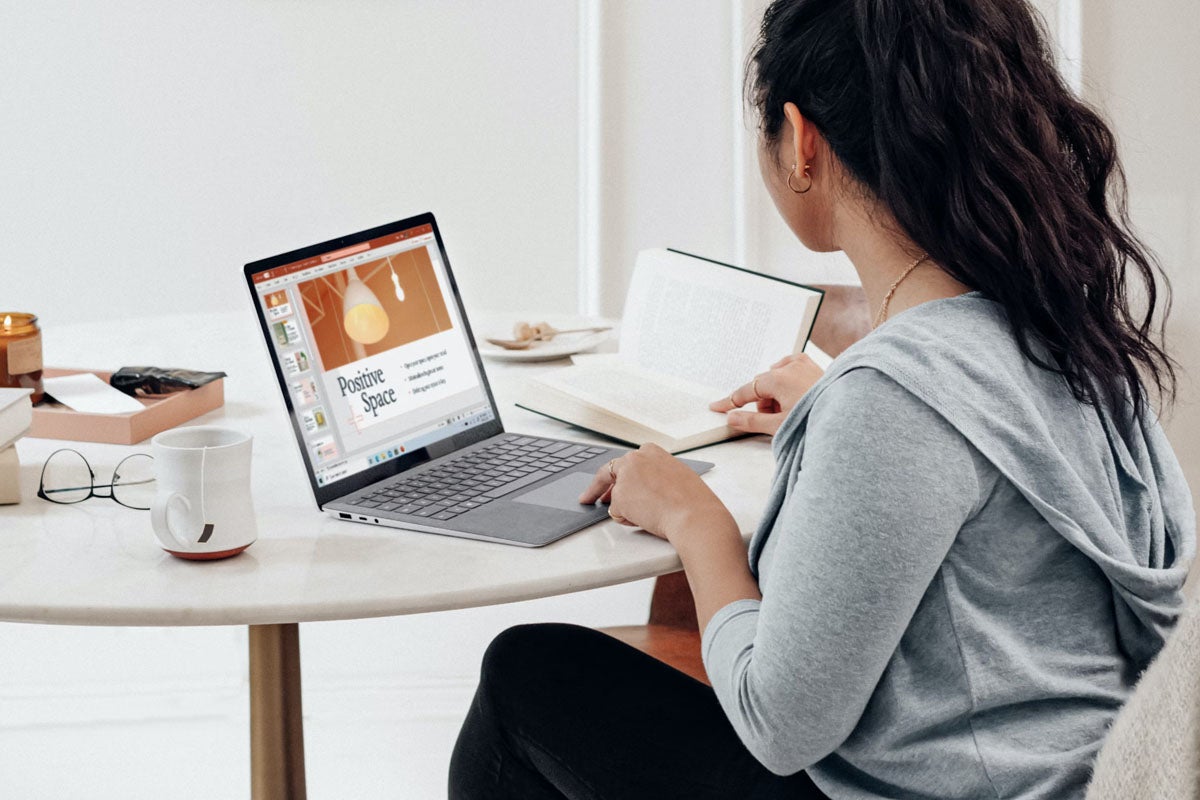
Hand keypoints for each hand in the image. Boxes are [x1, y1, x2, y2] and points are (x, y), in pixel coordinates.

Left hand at [578, 443, 733, 540]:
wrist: (693, 514)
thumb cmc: (692, 499)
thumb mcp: (676, 476)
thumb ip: (655, 476)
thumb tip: (644, 487)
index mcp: (650, 451)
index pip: (626, 462)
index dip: (618, 475)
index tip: (610, 482)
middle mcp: (634, 459)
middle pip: (607, 472)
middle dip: (597, 488)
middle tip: (587, 497)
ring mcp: (624, 477)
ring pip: (616, 497)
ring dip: (627, 509)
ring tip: (649, 516)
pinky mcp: (619, 497)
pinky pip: (617, 513)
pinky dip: (628, 520)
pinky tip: (647, 519)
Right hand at [708, 353, 823, 435]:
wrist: (850, 417)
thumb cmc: (817, 421)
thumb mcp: (779, 426)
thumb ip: (751, 421)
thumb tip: (732, 417)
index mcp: (778, 378)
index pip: (746, 390)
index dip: (731, 401)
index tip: (717, 406)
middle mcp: (790, 366)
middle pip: (763, 386)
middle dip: (764, 404)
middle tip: (775, 421)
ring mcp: (804, 364)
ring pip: (777, 378)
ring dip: (777, 395)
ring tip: (792, 413)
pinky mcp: (815, 367)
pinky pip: (792, 370)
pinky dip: (789, 383)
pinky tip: (797, 397)